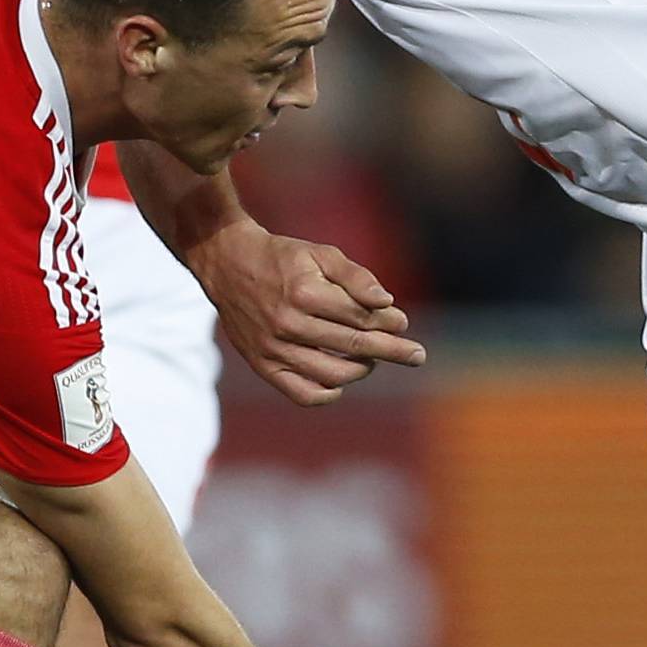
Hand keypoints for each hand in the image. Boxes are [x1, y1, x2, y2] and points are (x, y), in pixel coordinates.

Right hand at [187, 218, 426, 406]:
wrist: (229, 264)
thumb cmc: (283, 257)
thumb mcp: (320, 253)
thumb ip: (355, 276)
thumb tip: (387, 303)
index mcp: (305, 293)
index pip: (361, 316)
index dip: (388, 321)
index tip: (403, 323)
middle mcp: (288, 324)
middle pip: (353, 345)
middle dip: (392, 350)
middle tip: (417, 355)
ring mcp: (273, 348)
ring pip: (333, 373)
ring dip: (362, 369)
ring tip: (372, 360)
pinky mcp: (262, 365)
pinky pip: (302, 393)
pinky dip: (328, 392)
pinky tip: (342, 380)